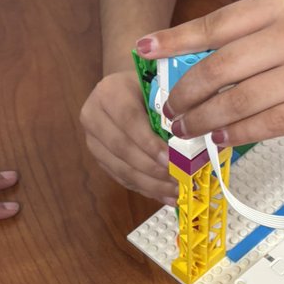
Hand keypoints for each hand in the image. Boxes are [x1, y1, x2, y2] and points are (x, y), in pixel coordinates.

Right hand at [80, 70, 176, 203]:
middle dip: (153, 169)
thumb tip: (190, 144)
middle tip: (178, 181)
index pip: (129, 121)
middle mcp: (93, 117)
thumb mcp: (157, 88)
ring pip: (121, 169)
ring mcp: (93, 141)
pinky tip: (166, 195)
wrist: (124, 91)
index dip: (149, 144)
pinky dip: (146, 189)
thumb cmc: (146, 88)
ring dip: (151, 185)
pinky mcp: (99, 159)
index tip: (171, 161)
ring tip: (176, 193)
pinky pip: (122, 179)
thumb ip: (166, 111)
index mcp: (108, 93)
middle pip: (123, 149)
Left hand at [136, 0, 283, 145]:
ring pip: (237, 102)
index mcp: (280, 3)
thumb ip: (256, 25)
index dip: (174, 41)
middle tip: (167, 109)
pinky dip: (236, 134)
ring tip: (185, 129)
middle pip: (218, 69)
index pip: (214, 25)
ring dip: (203, 119)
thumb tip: (205, 52)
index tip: (143, 52)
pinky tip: (220, 137)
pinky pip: (266, 125)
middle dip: (184, 93)